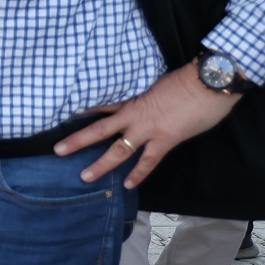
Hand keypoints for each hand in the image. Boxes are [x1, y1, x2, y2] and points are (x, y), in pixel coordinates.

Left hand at [56, 63, 239, 187]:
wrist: (207, 84)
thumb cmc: (185, 80)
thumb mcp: (156, 83)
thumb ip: (143, 94)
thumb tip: (138, 99)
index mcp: (131, 99)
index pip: (99, 105)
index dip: (80, 111)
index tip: (60, 117)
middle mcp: (134, 115)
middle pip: (99, 129)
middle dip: (77, 141)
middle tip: (57, 150)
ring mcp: (148, 129)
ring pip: (118, 149)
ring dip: (101, 164)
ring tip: (84, 177)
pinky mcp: (165, 140)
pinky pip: (148, 160)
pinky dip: (138, 173)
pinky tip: (127, 184)